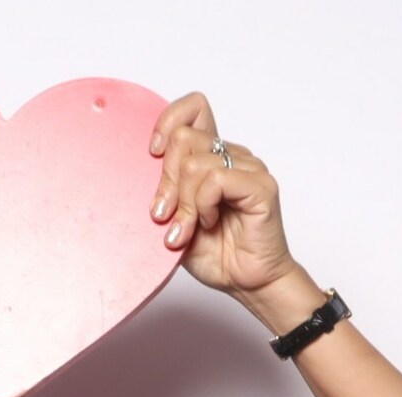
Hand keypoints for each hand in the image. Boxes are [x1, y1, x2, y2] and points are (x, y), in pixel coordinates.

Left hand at [147, 93, 323, 333]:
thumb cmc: (216, 253)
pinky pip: (216, 180)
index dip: (168, 121)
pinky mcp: (261, 187)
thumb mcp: (176, 218)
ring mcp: (249, 168)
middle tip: (164, 215)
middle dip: (166, 181)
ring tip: (188, 229)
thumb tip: (141, 166)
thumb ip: (165, 189)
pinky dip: (203, 206)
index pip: (194, 108)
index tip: (153, 154)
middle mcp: (232, 156)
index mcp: (213, 156)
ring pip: (196, 164)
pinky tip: (209, 224)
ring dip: (184, 204)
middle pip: (184, 138)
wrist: (247, 283)